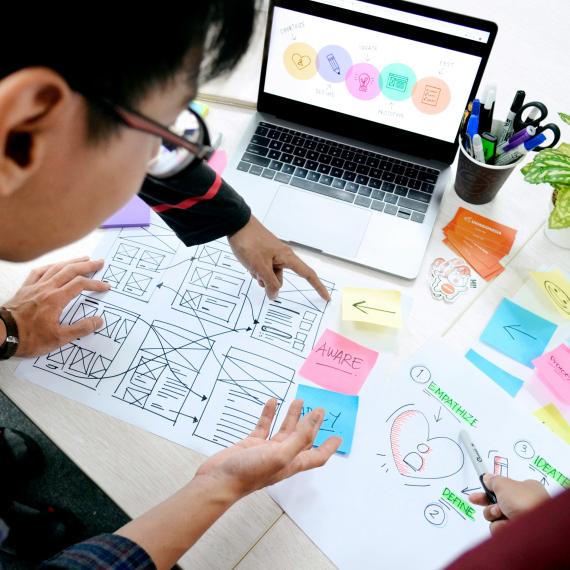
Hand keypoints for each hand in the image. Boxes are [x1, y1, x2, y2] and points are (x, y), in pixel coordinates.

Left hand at [3, 256, 110, 356]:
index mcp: (56, 299)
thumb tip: (98, 321)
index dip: (95, 284)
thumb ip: (80, 329)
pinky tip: (55, 265)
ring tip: (83, 258)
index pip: (80, 284)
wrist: (2, 334)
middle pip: (70, 270)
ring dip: (72, 262)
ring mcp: (35, 287)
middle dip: (87, 265)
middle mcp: (46, 288)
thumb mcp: (58, 339)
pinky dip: (50, 266)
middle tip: (99, 262)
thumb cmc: (28, 338)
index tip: (105, 286)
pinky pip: (38, 272)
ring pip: (56, 268)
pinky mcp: (25, 289)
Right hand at [195, 398, 340, 499]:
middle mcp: (281, 456)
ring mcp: (265, 450)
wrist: (219, 480)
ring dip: (292, 416)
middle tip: (319, 410)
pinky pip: (263, 426)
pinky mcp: (251, 444)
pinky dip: (268, 414)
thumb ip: (299, 438)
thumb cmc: (249, 473)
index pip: (316, 456)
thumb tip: (314, 421)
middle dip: (312, 424)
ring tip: (299, 400)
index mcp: (292, 463)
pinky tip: (272, 402)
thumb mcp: (280, 455)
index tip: (338, 437)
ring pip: (283, 429)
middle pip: (302, 438)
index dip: (328, 447)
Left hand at [228, 216, 329, 300]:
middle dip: (268, 282)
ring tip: (250, 264)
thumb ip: (269, 283)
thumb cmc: (249, 242)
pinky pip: (262, 269)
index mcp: (287, 257)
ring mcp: (272, 256)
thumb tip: (274, 295)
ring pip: (269, 275)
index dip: (318, 287)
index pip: (307, 274)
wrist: (236, 225)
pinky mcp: (263, 255)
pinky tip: (248, 262)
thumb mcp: (259, 267)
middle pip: (280, 279)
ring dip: (259, 276)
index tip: (326, 297)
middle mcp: (282, 256)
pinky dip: (255, 270)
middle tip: (257, 272)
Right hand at [469, 474, 548, 534]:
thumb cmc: (525, 502)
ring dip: (494, 515)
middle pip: (497, 504)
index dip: (488, 490)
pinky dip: (500, 527)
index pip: (503, 489)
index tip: (477, 491)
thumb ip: (493, 480)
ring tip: (502, 514)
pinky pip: (499, 530)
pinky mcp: (517, 534)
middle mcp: (524, 505)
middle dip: (490, 505)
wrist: (537, 529)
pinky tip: (507, 526)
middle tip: (481, 502)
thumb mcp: (504, 484)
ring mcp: (521, 520)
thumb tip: (488, 478)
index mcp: (526, 489)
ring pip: (496, 517)